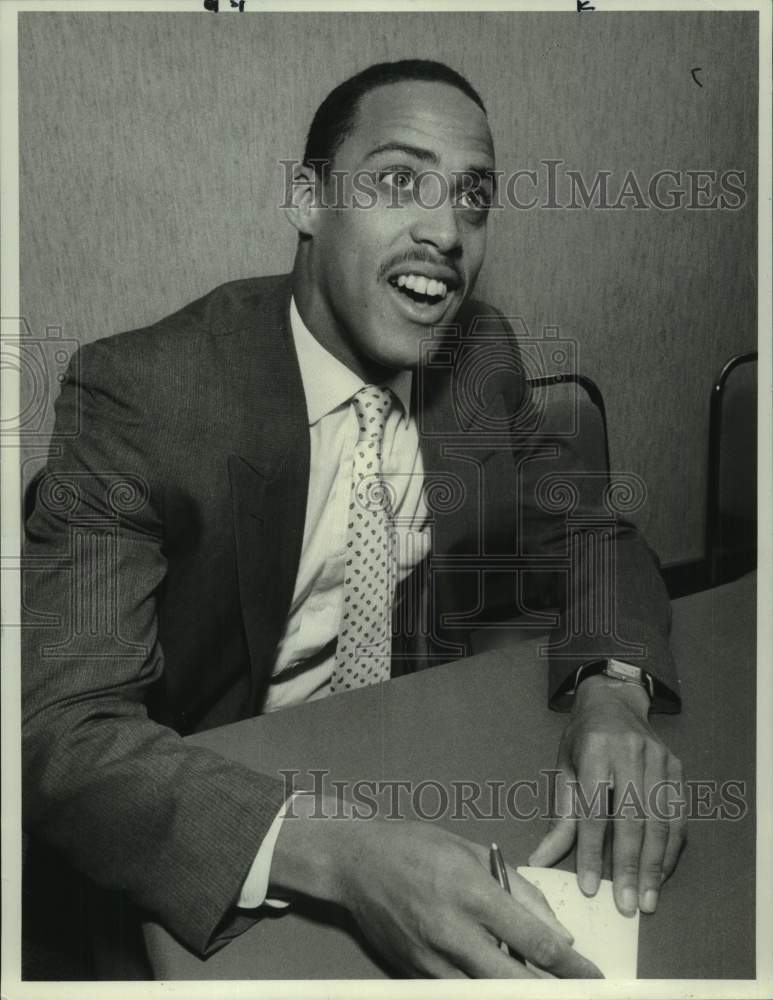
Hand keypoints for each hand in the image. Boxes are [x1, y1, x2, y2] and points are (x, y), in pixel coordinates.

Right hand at [270, 795, 602, 977]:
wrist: (355, 861)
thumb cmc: (417, 847)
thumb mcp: (474, 853)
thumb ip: (519, 892)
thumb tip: (559, 933)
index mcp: (471, 892)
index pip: (533, 940)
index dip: (570, 966)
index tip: (592, 976)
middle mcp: (451, 930)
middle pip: (513, 982)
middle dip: (550, 991)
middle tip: (576, 994)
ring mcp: (429, 958)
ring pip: (484, 996)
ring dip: (514, 992)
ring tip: (537, 986)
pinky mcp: (413, 974)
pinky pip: (457, 993)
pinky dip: (480, 989)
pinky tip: (495, 978)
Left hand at [529, 675, 685, 916]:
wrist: (615, 702)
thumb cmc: (583, 740)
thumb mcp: (564, 770)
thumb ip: (559, 819)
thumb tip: (539, 860)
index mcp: (595, 750)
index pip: (594, 810)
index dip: (592, 851)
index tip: (590, 887)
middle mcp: (631, 752)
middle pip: (632, 819)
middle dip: (629, 866)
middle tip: (626, 905)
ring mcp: (659, 759)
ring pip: (660, 821)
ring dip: (655, 866)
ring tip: (647, 900)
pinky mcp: (677, 768)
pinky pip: (678, 816)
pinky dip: (671, 849)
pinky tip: (662, 873)